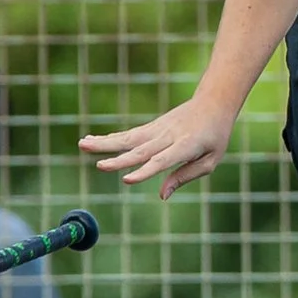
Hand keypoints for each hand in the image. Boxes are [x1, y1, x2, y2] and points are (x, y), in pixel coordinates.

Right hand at [79, 99, 233, 200]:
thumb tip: (162, 195)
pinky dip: (110, 138)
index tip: (127, 180)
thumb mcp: (210, 160)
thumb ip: (185, 176)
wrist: (214, 102)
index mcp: (187, 146)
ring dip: (104, 143)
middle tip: (99, 167)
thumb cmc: (215, 136)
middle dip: (119, 160)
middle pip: (141, 150)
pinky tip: (91, 140)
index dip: (145, 171)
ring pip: (128, 138)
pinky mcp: (151, 126)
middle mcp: (169, 136)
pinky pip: (128, 134)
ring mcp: (158, 129)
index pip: (163, 160)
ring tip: (82, 144)